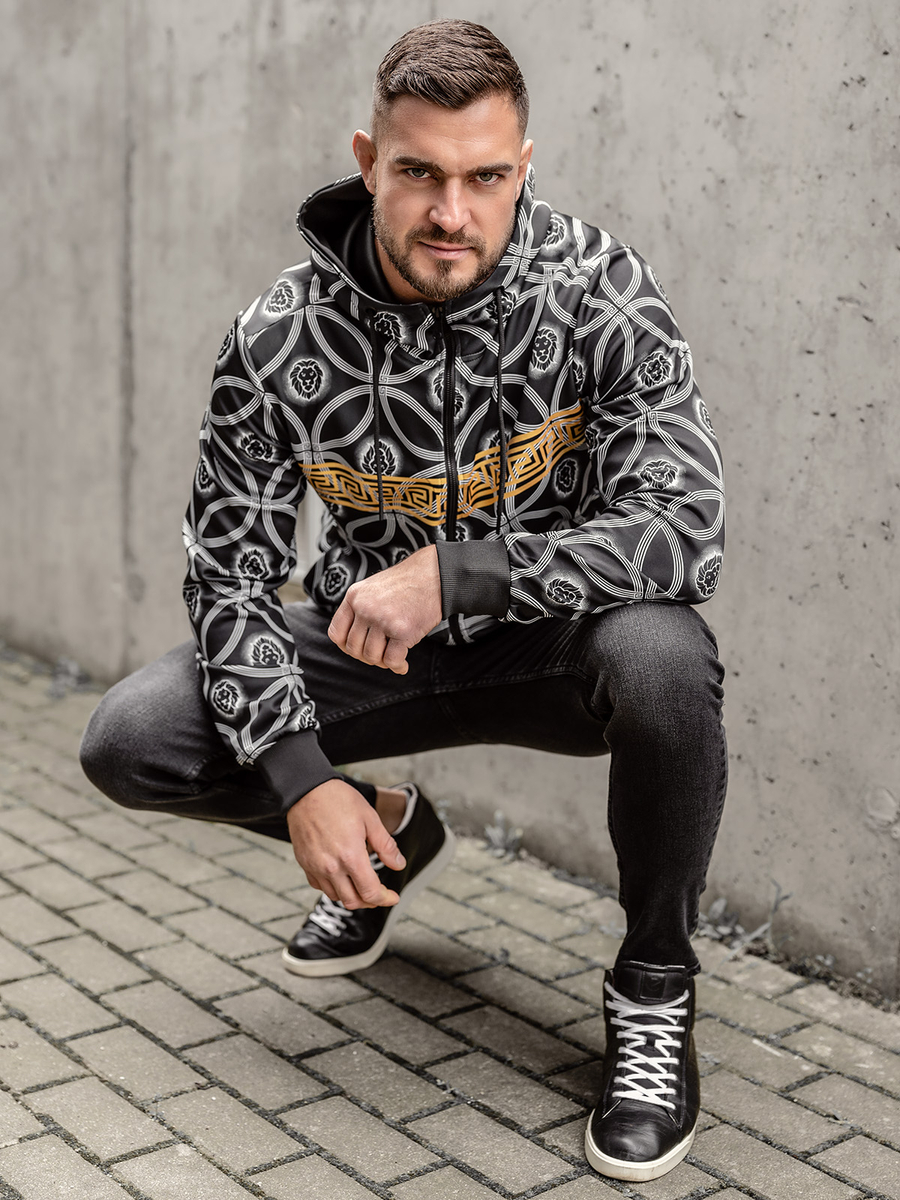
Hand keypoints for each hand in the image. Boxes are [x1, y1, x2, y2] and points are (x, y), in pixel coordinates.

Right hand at [287, 778, 405, 908]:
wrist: (306, 790)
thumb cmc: (337, 800)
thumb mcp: (370, 818)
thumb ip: (385, 846)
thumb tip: (398, 864)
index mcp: (351, 856)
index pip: (370, 893)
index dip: (385, 899)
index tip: (392, 897)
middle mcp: (331, 867)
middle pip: (353, 901)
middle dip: (370, 901)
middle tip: (380, 892)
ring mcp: (315, 867)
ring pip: (336, 896)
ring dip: (352, 895)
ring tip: (362, 884)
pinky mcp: (304, 863)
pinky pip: (320, 886)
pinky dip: (334, 887)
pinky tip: (342, 876)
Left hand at [328, 545, 441, 673]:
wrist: (433, 575)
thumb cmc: (407, 583)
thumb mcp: (372, 589)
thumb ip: (360, 610)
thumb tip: (355, 641)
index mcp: (354, 597)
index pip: (336, 633)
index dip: (345, 647)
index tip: (357, 650)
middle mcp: (365, 608)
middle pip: (354, 648)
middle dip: (367, 656)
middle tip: (380, 654)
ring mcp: (383, 619)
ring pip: (371, 656)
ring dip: (383, 662)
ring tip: (393, 656)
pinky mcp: (402, 631)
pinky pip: (391, 660)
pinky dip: (397, 667)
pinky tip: (402, 664)